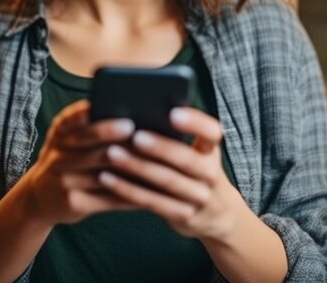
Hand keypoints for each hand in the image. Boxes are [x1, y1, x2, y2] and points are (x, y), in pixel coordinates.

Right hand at [20, 99, 138, 226]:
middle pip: (87, 141)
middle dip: (110, 133)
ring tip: (153, 159)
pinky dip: (129, 195)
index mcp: (60, 131)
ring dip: (128, 166)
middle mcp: (57, 152)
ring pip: (101, 171)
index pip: (71, 117)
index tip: (100, 106)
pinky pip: (106, 198)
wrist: (42, 197)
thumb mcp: (69, 138)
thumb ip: (91, 126)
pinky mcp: (73, 202)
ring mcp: (63, 179)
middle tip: (132, 127)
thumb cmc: (68, 158)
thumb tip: (134, 115)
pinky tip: (149, 190)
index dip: (84, 113)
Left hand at [97, 107, 237, 241]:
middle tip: (135, 135)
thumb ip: (177, 135)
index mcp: (211, 149)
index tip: (173, 113)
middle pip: (188, 159)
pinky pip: (152, 202)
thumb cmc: (195, 168)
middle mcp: (210, 174)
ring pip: (167, 181)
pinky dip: (128, 190)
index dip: (195, 123)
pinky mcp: (182, 216)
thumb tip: (138, 111)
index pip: (212, 132)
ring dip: (138, 167)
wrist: (218, 214)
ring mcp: (198, 198)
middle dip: (160, 147)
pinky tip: (107, 178)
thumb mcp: (197, 151)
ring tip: (112, 153)